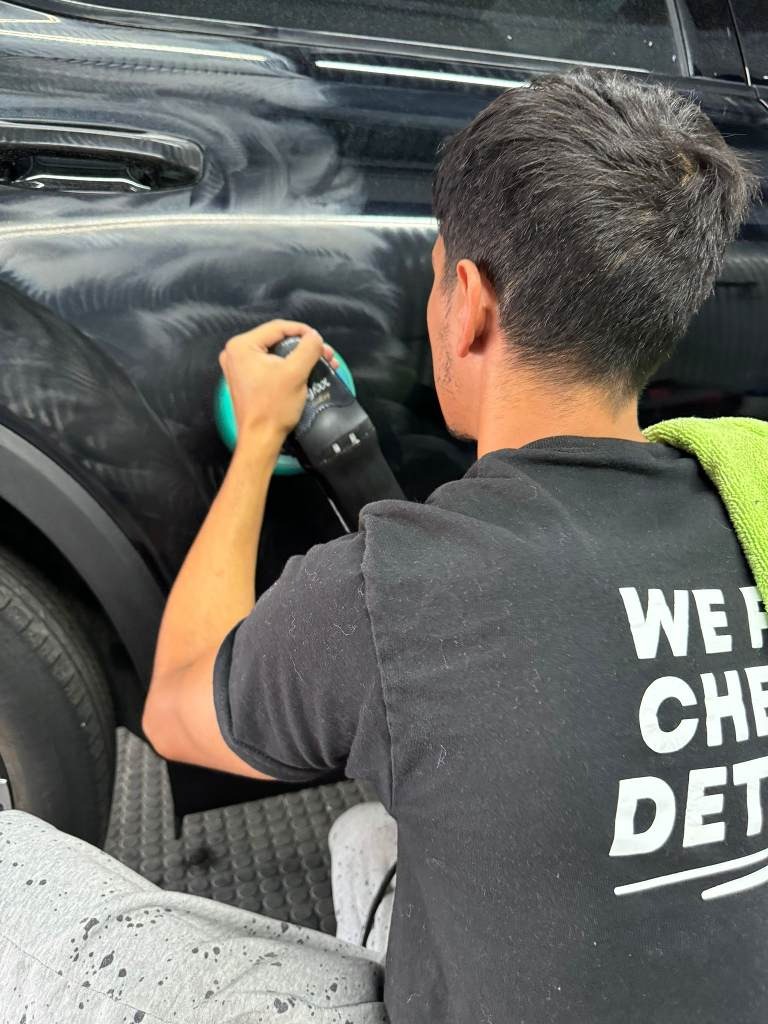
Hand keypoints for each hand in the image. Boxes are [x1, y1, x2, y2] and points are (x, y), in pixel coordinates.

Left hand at [219, 320, 336, 448]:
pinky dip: (289, 367)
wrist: (261, 439)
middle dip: (304, 347)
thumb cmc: (274, 407)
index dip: (303, 331)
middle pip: (277, 340)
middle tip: (324, 354)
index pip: (278, 328)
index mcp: (242, 346)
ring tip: (321, 363)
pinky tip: (307, 372)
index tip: (320, 340)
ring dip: (300, 357)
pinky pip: (270, 366)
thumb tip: (315, 337)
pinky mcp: (246, 380)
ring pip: (276, 353)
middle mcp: (236, 353)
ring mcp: (239, 368)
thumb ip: (308, 348)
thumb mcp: (295, 373)